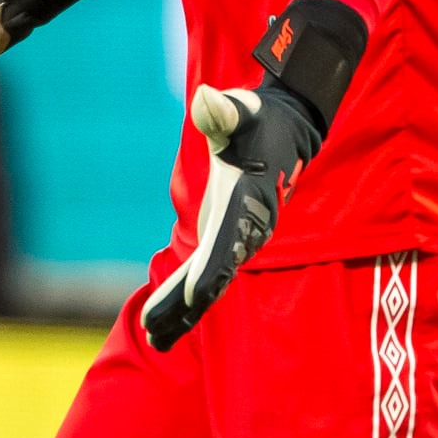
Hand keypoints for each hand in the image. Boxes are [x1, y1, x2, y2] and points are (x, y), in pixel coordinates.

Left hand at [141, 80, 322, 351]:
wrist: (284, 130)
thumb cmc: (256, 119)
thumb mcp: (240, 110)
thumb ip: (223, 110)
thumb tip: (206, 98)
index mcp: (246, 203)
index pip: (226, 244)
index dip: (209, 272)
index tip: (190, 298)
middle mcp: (245, 229)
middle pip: (213, 275)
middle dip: (185, 305)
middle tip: (154, 333)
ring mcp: (238, 238)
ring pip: (209, 284)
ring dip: (181, 312)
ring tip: (153, 339)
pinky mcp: (227, 240)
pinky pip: (206, 276)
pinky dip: (185, 299)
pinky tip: (165, 323)